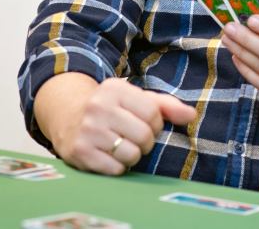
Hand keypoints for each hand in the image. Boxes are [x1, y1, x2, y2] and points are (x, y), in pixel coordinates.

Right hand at [49, 77, 195, 175]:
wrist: (67, 116)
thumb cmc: (111, 108)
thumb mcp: (135, 98)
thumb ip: (165, 105)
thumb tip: (192, 115)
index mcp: (115, 89)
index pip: (153, 113)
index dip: (155, 124)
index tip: (145, 124)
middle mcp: (99, 107)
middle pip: (144, 136)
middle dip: (145, 142)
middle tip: (133, 138)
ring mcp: (88, 130)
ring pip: (131, 154)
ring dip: (132, 156)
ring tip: (121, 147)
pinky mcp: (79, 151)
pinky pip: (115, 169)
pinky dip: (117, 167)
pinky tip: (108, 156)